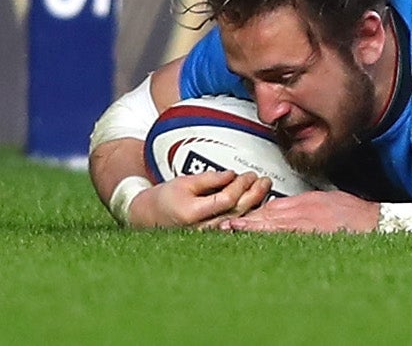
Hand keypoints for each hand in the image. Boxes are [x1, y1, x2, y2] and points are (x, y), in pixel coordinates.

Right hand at [125, 170, 272, 228]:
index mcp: (192, 214)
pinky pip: (232, 224)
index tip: (248, 174)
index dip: (240, 185)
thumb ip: (209, 179)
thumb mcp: (184, 182)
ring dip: (253, 203)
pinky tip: (254, 202)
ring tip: (263, 187)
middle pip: (235, 211)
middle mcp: (200, 229)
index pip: (226, 200)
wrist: (148, 217)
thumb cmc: (165, 198)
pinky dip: (245, 212)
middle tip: (263, 180)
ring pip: (237, 219)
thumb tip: (232, 175)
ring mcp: (206, 235)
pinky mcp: (210, 237)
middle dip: (253, 194)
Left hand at [222, 190, 380, 233]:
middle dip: (245, 219)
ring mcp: (305, 221)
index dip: (254, 212)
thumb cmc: (354, 213)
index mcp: (306, 201)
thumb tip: (285, 210)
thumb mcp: (327, 200)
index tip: (238, 219)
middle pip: (268, 214)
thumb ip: (305, 205)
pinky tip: (253, 238)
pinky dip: (265, 234)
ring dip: (249, 227)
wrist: (373, 221)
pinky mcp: (310, 232)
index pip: (274, 206)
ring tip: (228, 230)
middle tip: (222, 225)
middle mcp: (303, 209)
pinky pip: (282, 233)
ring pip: (271, 222)